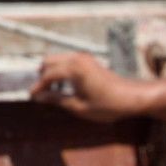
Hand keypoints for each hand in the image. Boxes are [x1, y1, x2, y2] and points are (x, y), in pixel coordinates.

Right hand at [30, 52, 165, 124]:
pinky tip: (66, 87)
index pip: (47, 75)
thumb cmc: (108, 105)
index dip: (38, 87)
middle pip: (48, 61)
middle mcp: (77, 59)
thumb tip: (39, 98)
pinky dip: (61, 72)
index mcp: (74, 69)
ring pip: (57, 60)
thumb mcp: (79, 107)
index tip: (31, 97)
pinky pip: (67, 62)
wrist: (133, 97)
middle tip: (42, 94)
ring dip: (51, 73)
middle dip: (42, 77)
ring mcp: (83, 58)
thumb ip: (57, 100)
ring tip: (54, 93)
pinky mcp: (88, 61)